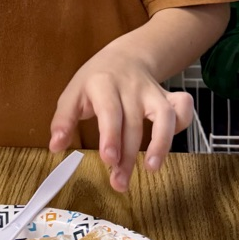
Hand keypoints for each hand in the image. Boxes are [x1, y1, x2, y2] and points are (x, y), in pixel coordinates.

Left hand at [49, 47, 194, 192]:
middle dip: (128, 156)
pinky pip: (182, 108)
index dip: (111, 135)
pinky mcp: (168, 97)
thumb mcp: (73, 94)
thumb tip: (56, 146)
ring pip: (164, 115)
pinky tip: (168, 145)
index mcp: (103, 84)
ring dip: (161, 144)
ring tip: (152, 169)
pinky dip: (182, 124)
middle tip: (119, 182)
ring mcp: (153, 92)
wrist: (124, 57)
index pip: (110, 110)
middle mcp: (131, 87)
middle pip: (133, 123)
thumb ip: (64, 120)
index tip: (108, 159)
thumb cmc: (95, 82)